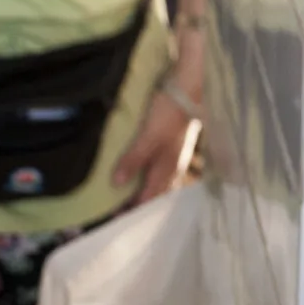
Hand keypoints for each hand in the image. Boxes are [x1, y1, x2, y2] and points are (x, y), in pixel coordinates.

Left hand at [111, 90, 194, 206]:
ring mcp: (173, 155)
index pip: (148, 199)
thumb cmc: (171, 111)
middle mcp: (172, 166)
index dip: (132, 210)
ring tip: (123, 195)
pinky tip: (137, 171)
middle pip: (153, 193)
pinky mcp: (170, 143)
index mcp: (167, 169)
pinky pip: (156, 167)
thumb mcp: (149, 136)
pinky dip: (145, 174)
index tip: (113, 219)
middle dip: (136, 203)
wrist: (190, 85)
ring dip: (141, 189)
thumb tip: (116, 183)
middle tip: (115, 210)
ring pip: (157, 181)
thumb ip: (134, 159)